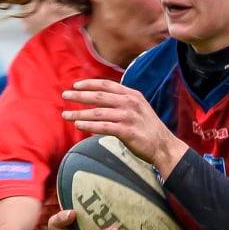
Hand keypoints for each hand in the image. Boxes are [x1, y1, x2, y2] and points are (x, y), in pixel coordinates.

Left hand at [62, 78, 187, 174]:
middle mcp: (130, 103)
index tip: (75, 85)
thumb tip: (101, 100)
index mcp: (132, 95)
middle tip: (65, 95)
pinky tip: (78, 125)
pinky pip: (103, 127)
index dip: (89, 84)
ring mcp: (129, 117)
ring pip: (98, 112)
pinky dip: (89, 125)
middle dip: (79, 96)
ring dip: (79, 113)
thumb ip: (122, 102)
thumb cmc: (148, 128)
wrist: (164, 146)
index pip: (106, 84)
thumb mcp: (138, 108)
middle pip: (99, 96)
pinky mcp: (127, 132)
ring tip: (66, 115)